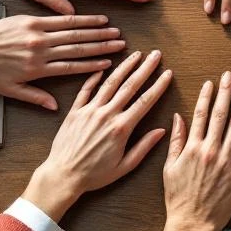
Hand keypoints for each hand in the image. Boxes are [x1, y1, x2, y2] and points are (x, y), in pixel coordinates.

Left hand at [0, 14, 125, 109]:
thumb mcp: (11, 91)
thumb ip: (35, 98)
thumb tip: (55, 106)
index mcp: (37, 69)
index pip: (73, 67)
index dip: (94, 65)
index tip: (111, 64)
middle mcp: (40, 50)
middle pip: (78, 48)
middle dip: (102, 46)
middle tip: (122, 44)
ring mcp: (36, 33)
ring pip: (73, 32)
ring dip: (96, 31)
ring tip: (114, 30)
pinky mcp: (30, 20)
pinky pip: (59, 19)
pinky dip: (78, 18)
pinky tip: (93, 18)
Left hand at [24, 50, 172, 220]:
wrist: (63, 175)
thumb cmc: (94, 175)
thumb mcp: (125, 166)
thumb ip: (144, 147)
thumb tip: (162, 131)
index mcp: (121, 128)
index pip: (145, 101)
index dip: (158, 85)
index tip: (168, 73)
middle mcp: (106, 115)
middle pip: (130, 86)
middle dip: (145, 68)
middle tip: (155, 55)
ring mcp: (89, 111)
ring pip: (110, 83)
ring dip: (124, 67)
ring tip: (135, 54)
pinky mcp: (75, 111)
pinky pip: (86, 89)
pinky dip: (95, 77)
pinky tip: (103, 67)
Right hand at [158, 71, 230, 230]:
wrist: (192, 224)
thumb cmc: (179, 198)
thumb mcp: (170, 167)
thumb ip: (175, 141)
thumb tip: (178, 118)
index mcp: (193, 148)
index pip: (201, 114)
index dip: (207, 96)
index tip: (212, 82)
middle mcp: (211, 151)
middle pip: (221, 116)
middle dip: (226, 93)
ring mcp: (227, 163)